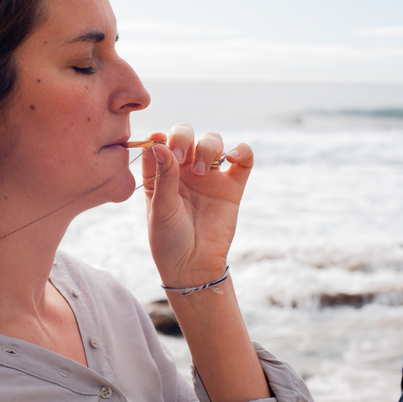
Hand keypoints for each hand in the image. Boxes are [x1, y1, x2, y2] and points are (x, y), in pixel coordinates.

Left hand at [141, 123, 252, 287]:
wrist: (193, 266)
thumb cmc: (169, 239)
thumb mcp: (160, 208)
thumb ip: (162, 176)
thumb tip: (158, 143)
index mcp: (162, 173)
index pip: (160, 142)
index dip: (159, 137)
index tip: (158, 142)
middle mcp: (185, 171)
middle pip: (187, 135)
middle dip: (184, 137)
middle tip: (182, 157)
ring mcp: (210, 177)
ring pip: (213, 141)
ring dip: (207, 146)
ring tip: (201, 171)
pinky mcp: (232, 187)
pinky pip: (244, 160)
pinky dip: (242, 151)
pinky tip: (233, 157)